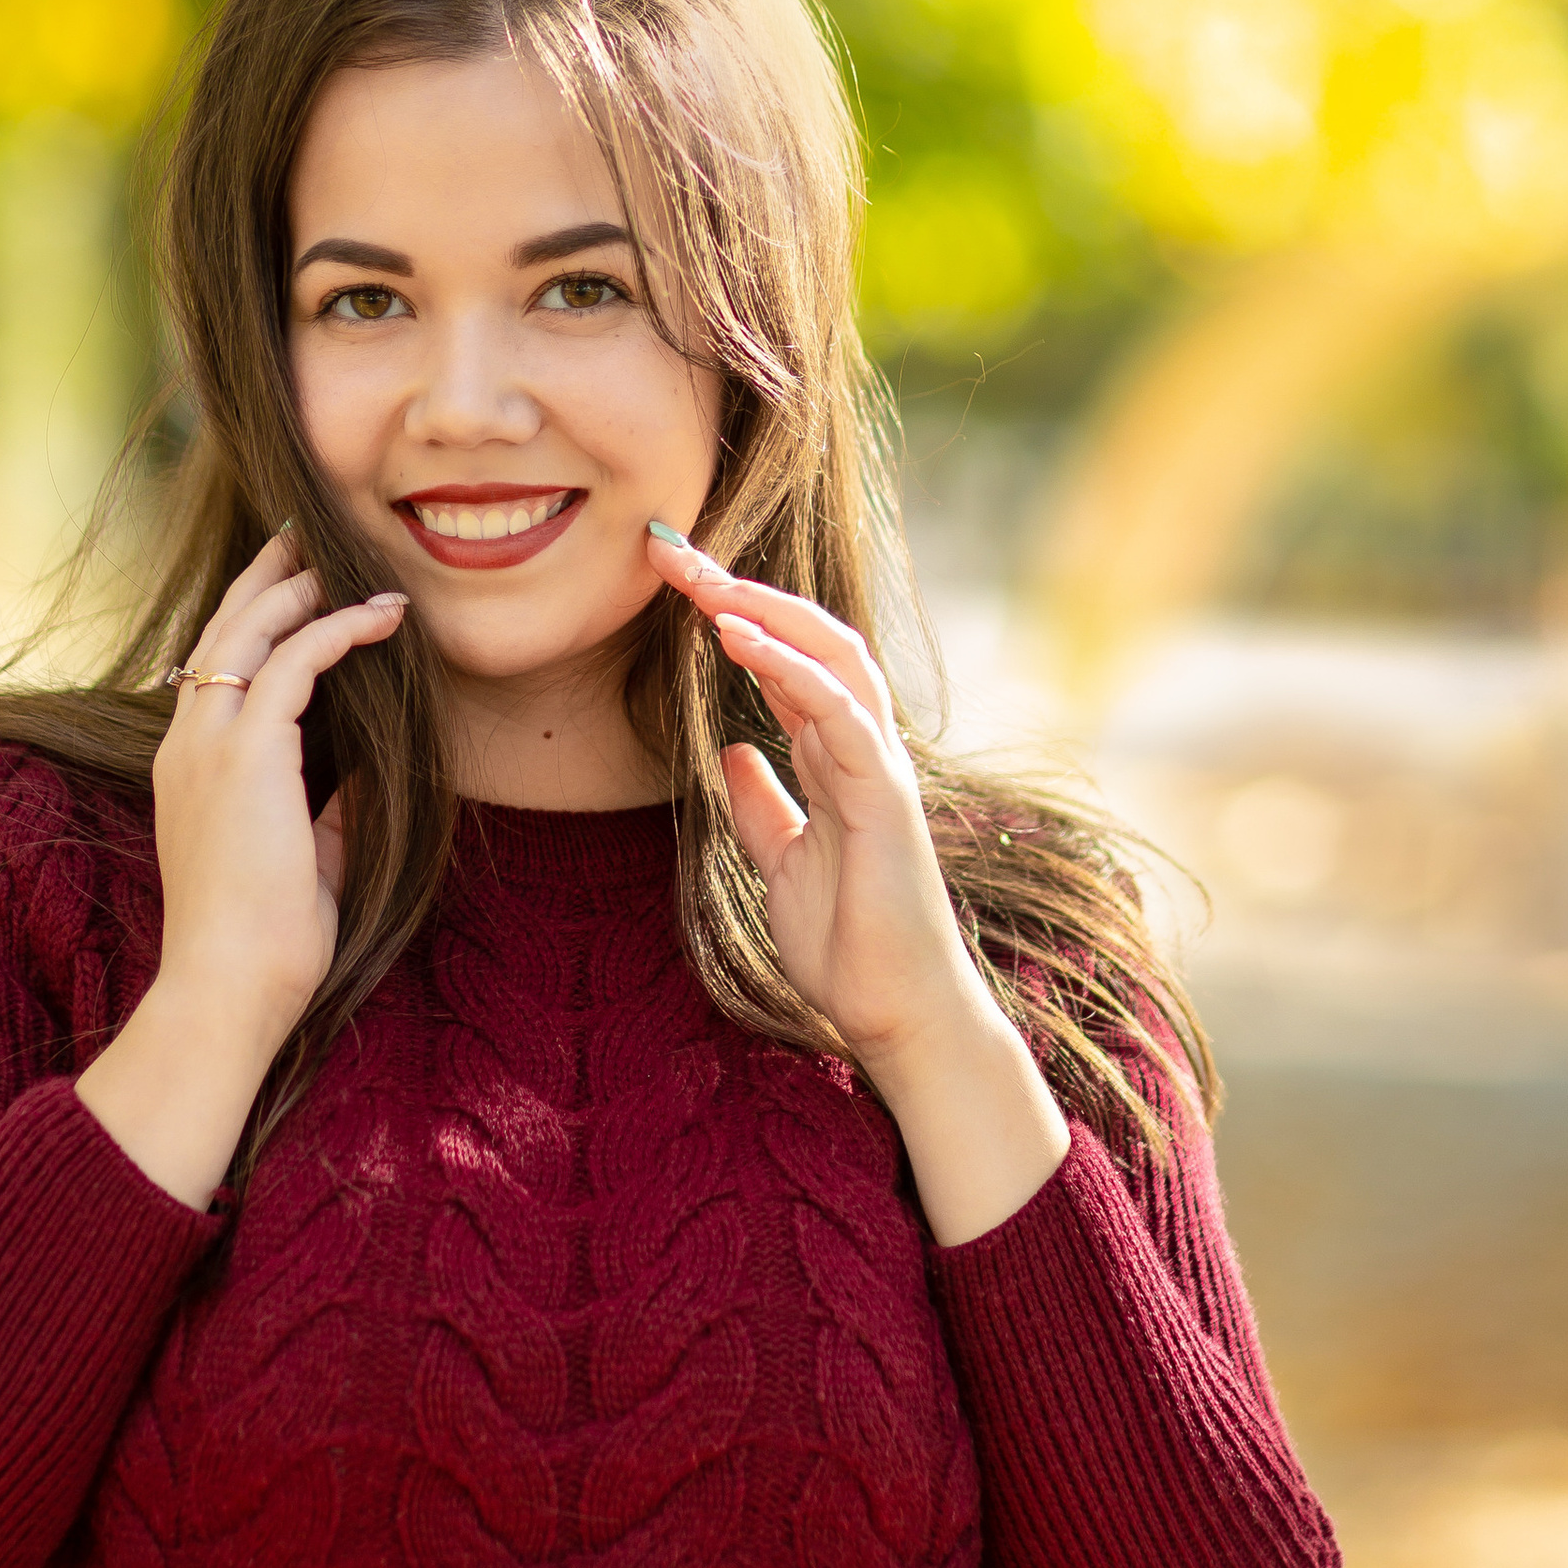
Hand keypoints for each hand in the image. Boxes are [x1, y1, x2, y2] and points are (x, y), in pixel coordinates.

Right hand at [77, 531, 405, 1204]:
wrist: (227, 989)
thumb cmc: (266, 942)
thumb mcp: (303, 856)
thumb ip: (326, 809)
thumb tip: (366, 777)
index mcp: (191, 765)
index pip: (215, 664)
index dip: (252, 615)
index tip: (291, 582)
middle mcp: (188, 742)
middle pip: (224, 627)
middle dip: (267, 575)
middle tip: (306, 534)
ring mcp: (207, 745)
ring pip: (251, 630)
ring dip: (302, 587)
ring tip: (346, 557)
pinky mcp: (244, 754)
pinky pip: (295, 663)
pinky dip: (338, 628)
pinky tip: (379, 616)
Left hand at [646, 526, 1069, 1239]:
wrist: (893, 1014)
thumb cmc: (846, 945)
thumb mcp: (779, 863)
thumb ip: (760, 804)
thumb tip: (729, 754)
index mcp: (836, 758)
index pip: (785, 663)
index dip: (734, 615)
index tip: (674, 581)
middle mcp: (862, 748)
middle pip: (809, 639)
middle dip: (743, 589)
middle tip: (676, 553)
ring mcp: (880, 767)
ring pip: (831, 657)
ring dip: (765, 609)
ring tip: (703, 579)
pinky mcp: (884, 796)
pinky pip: (839, 712)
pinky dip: (788, 666)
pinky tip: (736, 638)